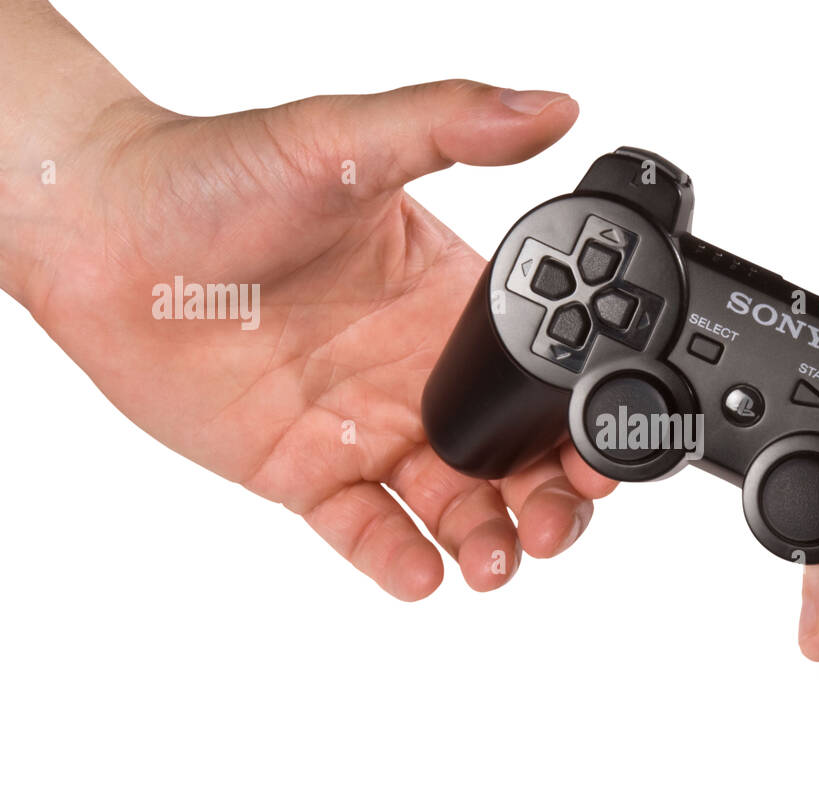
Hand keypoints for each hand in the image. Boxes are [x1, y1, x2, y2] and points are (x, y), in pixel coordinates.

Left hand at [1, 9, 612, 597]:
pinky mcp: (308, 473)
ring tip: (493, 562)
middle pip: (516, 458)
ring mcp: (369, 428)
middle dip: (551, 501)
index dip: (581, 418)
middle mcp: (422, 374)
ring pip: (454, 505)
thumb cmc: (215, 176)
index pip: (541, 374)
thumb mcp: (344, 142)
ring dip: (487, 541)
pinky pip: (365, 528)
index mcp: (453, 305)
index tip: (606, 448)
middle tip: (555, 524)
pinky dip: (397, 559)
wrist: (101, 232)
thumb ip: (450, 126)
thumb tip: (553, 107)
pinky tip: (424, 576)